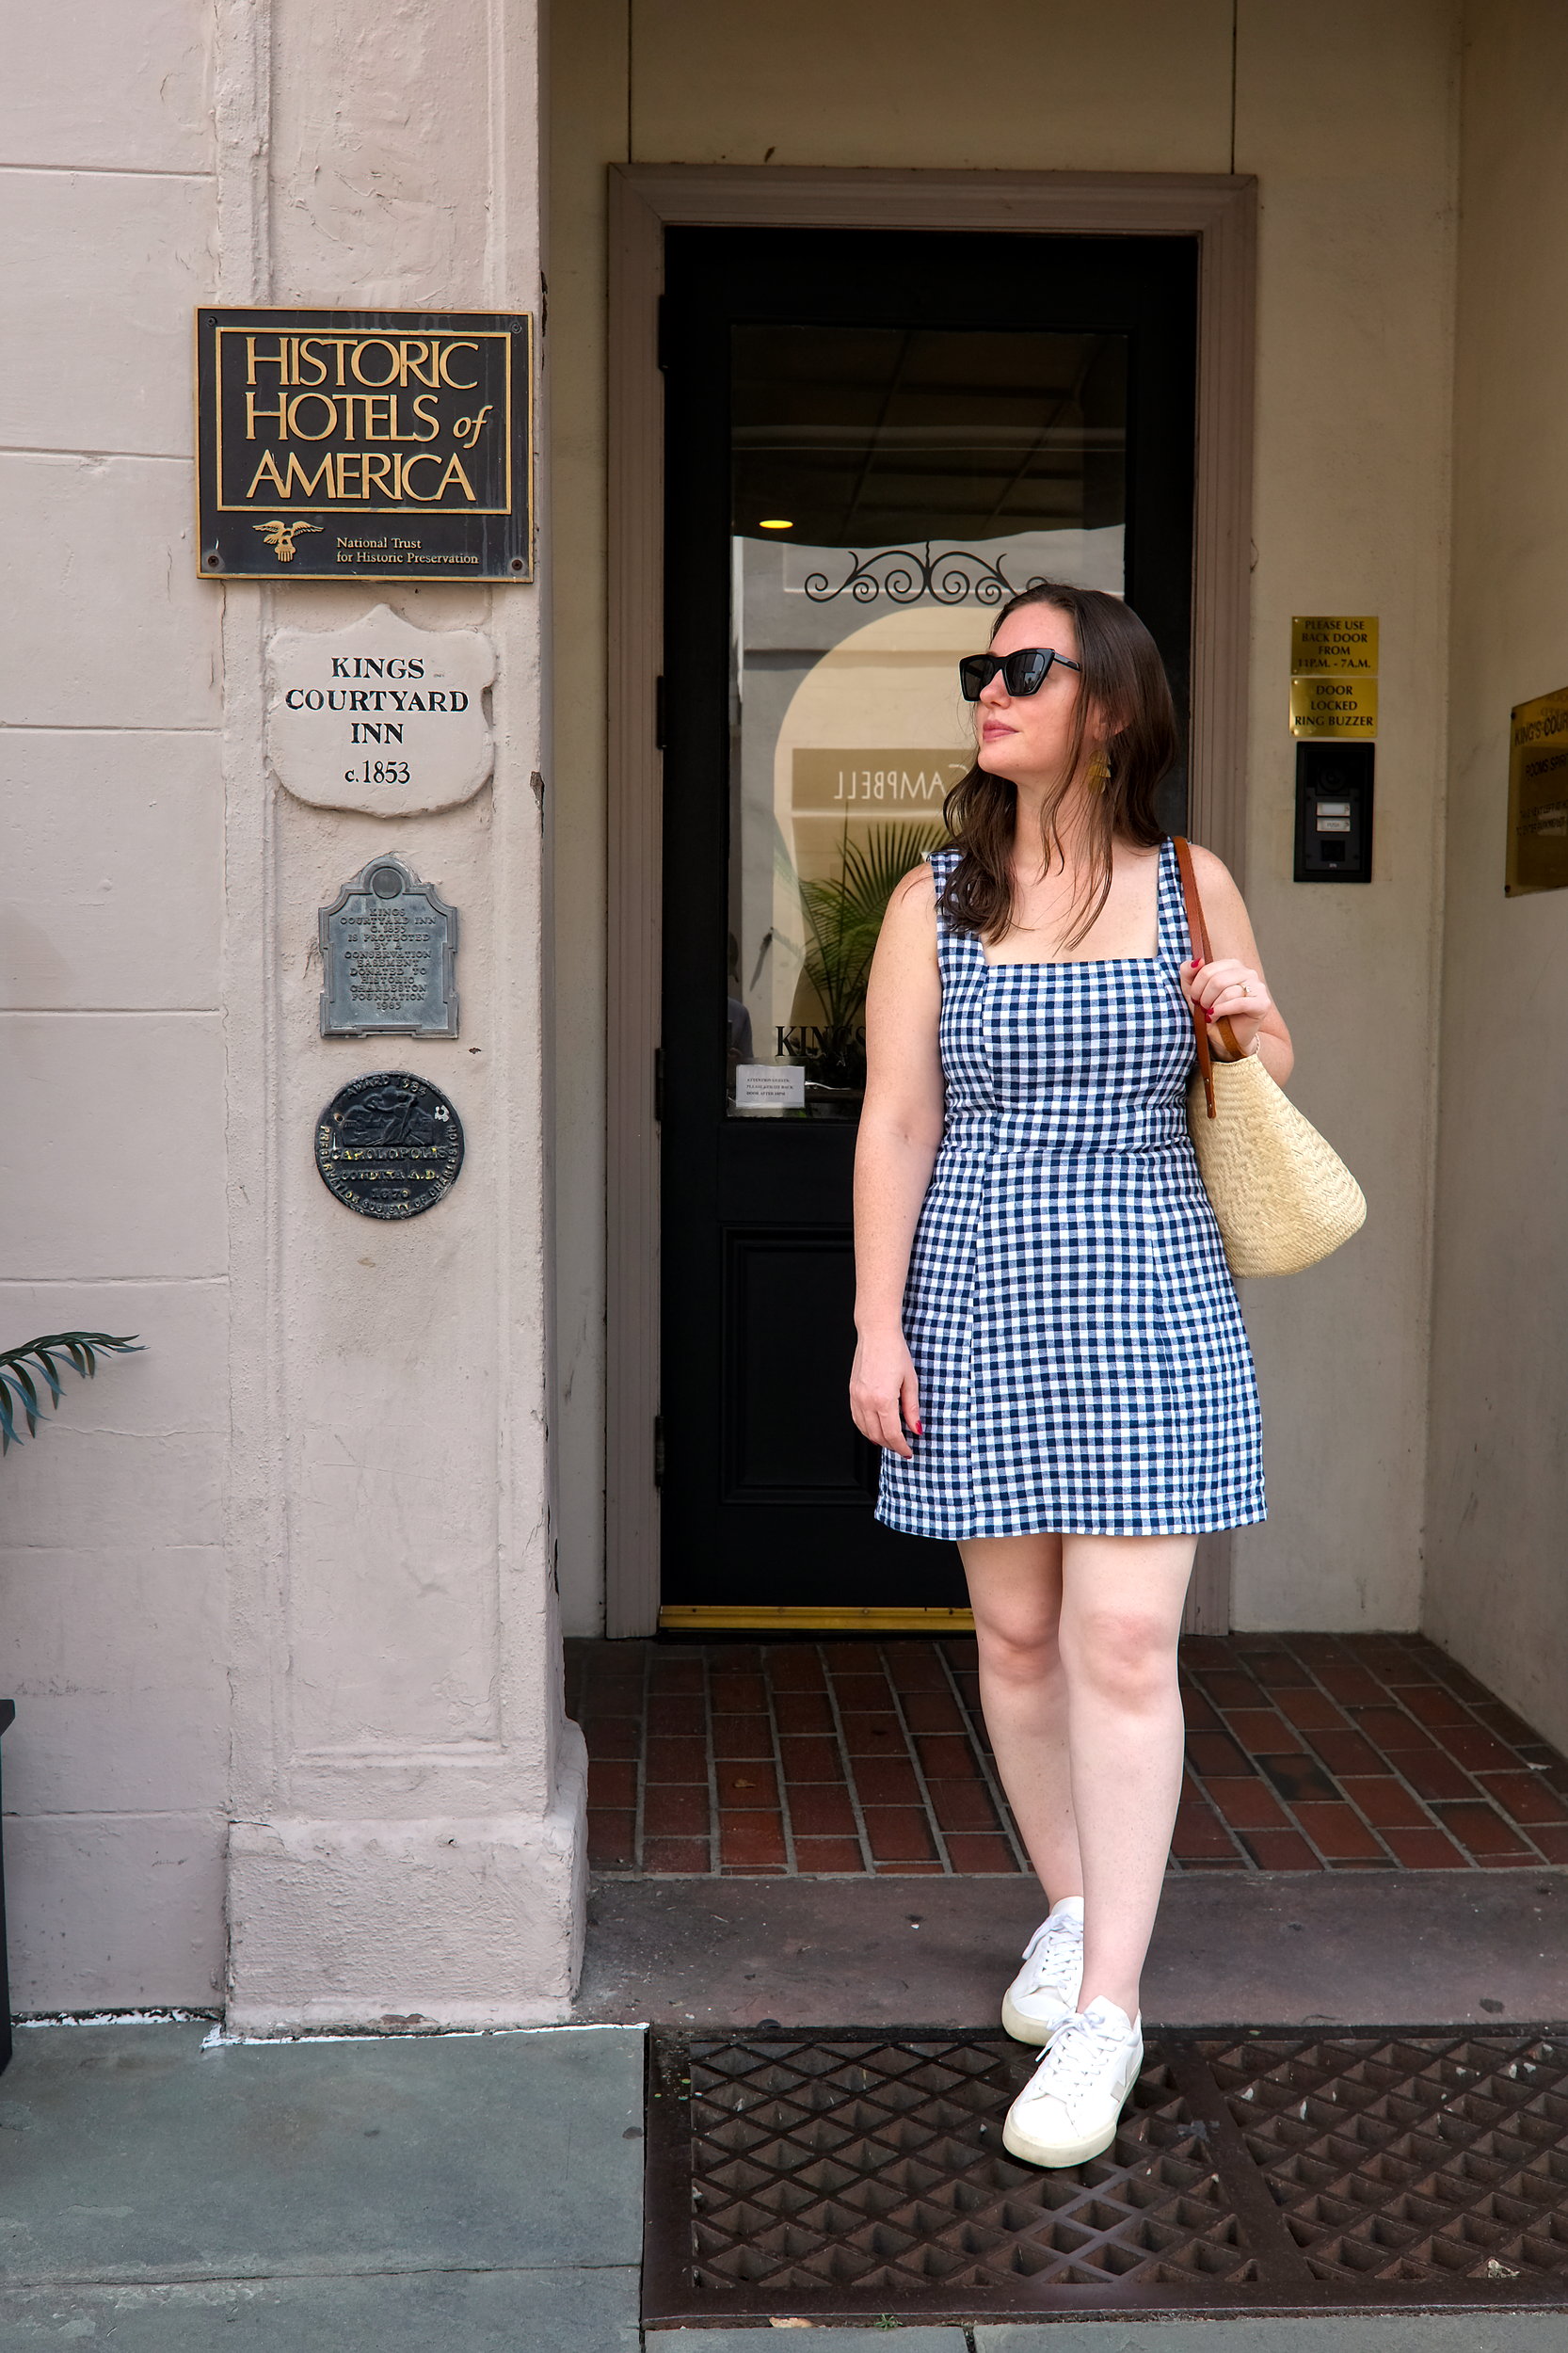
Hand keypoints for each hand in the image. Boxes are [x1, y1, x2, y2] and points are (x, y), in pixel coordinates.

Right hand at [850, 1330, 921, 1458]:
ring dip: (877, 1439)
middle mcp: (866, 1400)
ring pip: (864, 1429)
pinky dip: (865, 1428)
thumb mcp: (910, 1381)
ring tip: (889, 1441)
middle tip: (902, 1447)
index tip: (908, 1451)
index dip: (901, 1447)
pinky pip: (856, 1418)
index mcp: (883, 1399)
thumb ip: (912, 1408)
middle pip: (877, 1435)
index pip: (892, 1434)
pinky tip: (873, 1429)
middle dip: (890, 1445)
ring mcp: (856, 1396)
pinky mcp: (852, 1392)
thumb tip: (915, 1428)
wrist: (876, 1334)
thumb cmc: (894, 1352)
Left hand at [1180, 956, 1271, 1056]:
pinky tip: (1215, 1016)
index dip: (1196, 987)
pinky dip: (1223, 1010)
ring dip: (1213, 1006)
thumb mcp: (1192, 991)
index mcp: (1232, 965)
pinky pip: (1239, 1003)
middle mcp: (1248, 972)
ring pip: (1228, 992)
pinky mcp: (1262, 1003)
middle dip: (1204, 998)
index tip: (1195, 999)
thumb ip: (1188, 972)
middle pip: (1217, 980)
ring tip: (1210, 1015)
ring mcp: (1258, 987)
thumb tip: (1197, 960)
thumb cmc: (1211, 1013)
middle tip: (1203, 1009)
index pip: (1208, 969)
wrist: (1226, 1038)